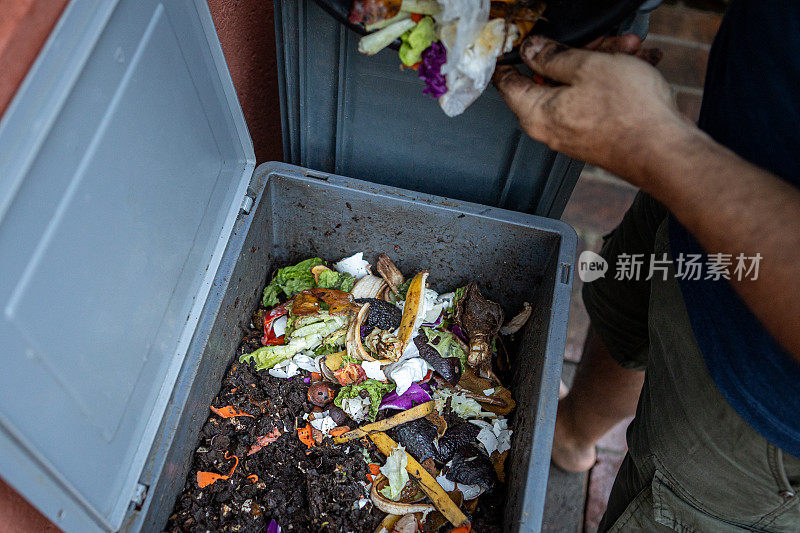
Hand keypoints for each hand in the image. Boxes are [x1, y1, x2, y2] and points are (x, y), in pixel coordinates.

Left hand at [493, 35, 685, 184]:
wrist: (665, 150)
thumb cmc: (629, 115)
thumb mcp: (587, 66)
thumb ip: (552, 56)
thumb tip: (531, 50)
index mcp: (536, 114)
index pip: (507, 83)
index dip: (510, 57)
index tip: (513, 43)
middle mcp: (551, 128)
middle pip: (551, 79)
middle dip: (577, 53)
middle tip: (597, 39)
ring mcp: (574, 132)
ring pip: (579, 86)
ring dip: (603, 62)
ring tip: (628, 49)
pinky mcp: (596, 134)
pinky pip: (597, 99)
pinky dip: (613, 80)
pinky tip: (636, 65)